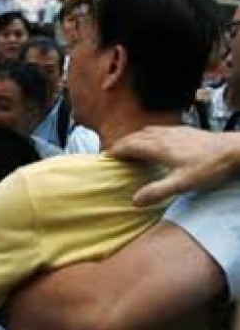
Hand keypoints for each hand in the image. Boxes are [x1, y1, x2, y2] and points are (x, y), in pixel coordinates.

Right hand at [108, 126, 239, 206]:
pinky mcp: (185, 131)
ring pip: (147, 131)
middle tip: (114, 155)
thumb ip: (157, 191)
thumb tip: (134, 201)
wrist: (235, 150)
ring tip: (131, 148)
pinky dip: (149, 136)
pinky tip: (156, 143)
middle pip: (135, 136)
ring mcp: (174, 131)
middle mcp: (163, 136)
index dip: (115, 151)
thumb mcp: (183, 184)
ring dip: (135, 138)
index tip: (105, 157)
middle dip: (122, 144)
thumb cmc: (210, 167)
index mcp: (158, 147)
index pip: (129, 145)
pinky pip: (159, 130)